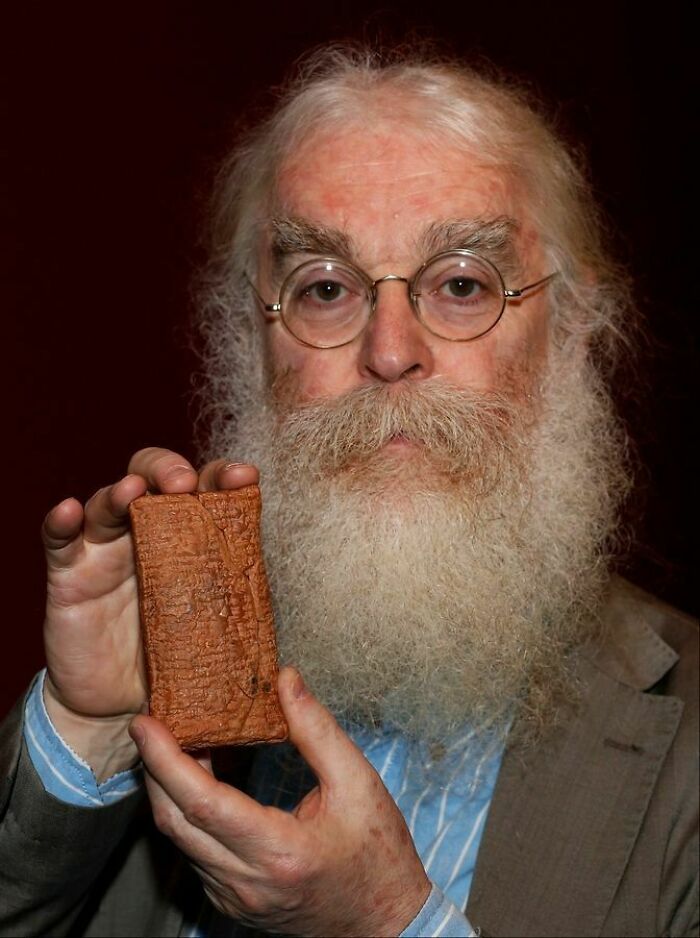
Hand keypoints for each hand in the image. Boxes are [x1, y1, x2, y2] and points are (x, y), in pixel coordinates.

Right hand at [42, 447, 258, 779]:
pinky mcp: (70, 574)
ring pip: (109, 500)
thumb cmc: (175, 661)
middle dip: (169, 470)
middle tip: (184, 486)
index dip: (222, 476)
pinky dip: (60, 521)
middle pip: (153, 476)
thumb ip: (239, 621)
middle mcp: (147, 532)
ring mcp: (106, 548)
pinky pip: (59, 539)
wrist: (120, 708)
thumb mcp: (213, 634)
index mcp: (190, 538)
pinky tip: (69, 510)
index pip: (205, 490)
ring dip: (122, 490)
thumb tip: (289, 658)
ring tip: (134, 491)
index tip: (243, 477)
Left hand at [130, 667, 430, 936]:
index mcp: (279, 850)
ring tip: (175, 743)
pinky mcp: (231, 903)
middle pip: (175, 821)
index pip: (202, 803)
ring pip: (180, 839)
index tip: (144, 724)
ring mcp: (234, 898)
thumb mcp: (358, 782)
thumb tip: (285, 680)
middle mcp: (246, 882)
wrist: (385, 923)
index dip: (165, 760)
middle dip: (154, 768)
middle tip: (150, 724)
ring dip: (168, 790)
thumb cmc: (378, 853)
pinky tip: (198, 783)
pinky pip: (194, 853)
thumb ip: (317, 729)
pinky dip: (186, 813)